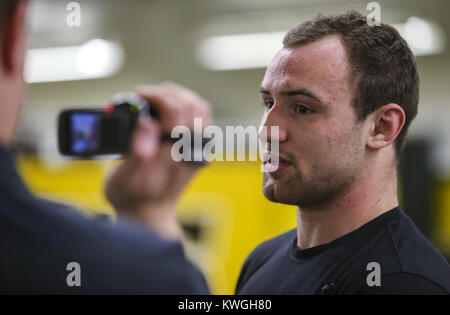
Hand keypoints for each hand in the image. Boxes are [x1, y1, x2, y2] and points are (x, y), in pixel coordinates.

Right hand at [104, 82, 210, 239]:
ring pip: (200, 107)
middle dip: (165, 92)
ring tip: (156, 97)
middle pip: (190, 104)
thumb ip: (136, 151)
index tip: (136, 96)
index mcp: (175, 155)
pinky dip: (186, 105)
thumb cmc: (132, 197)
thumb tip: (147, 123)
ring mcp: (197, 149)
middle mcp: (191, 151)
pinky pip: (201, 117)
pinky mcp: (197, 148)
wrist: (150, 214)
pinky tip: (168, 108)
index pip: (176, 111)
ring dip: (178, 96)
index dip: (154, 96)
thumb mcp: (123, 178)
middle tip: (143, 95)